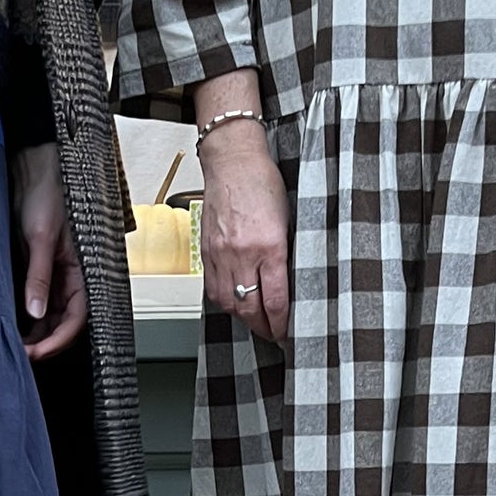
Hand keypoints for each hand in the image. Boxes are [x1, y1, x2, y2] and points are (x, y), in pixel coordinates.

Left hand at [13, 144, 87, 361]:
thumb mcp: (40, 239)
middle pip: (63, 324)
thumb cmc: (48, 195)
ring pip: (50, 317)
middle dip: (44, 342)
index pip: (75, 320)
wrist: (35, 169)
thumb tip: (36, 312)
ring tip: (14, 344)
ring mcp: (56, 277)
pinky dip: (27, 318)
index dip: (56, 341)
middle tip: (20, 355)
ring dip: (34, 333)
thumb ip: (39, 277)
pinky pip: (38, 303)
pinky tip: (13, 325)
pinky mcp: (40, 271)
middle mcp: (72, 279)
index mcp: (82, 273)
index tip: (35, 353)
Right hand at [199, 124, 290, 344]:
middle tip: (273, 334)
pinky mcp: (207, 251)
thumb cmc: (262, 182)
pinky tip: (235, 302)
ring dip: (243, 318)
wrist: (232, 160)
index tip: (287, 333)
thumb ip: (285, 254)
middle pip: (250, 308)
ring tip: (255, 322)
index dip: (281, 324)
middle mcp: (242, 254)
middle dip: (263, 328)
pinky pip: (213, 289)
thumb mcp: (288, 219)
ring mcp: (221, 254)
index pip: (276, 300)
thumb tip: (289, 285)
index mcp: (269, 246)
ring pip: (229, 303)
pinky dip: (225, 301)